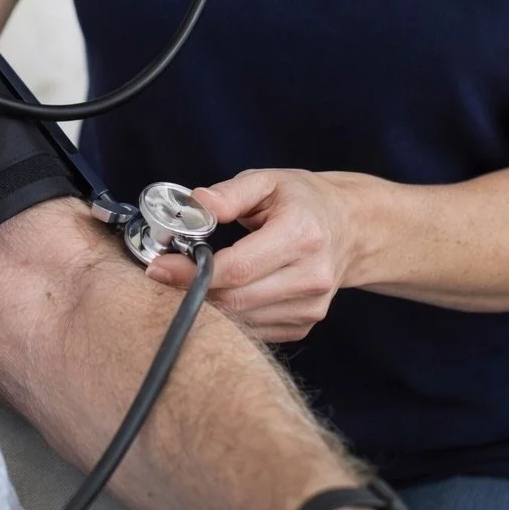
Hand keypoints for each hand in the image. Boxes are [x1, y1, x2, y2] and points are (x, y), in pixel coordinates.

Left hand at [145, 169, 357, 340]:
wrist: (349, 229)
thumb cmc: (303, 201)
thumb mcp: (268, 181)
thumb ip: (231, 193)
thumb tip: (198, 203)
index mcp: (301, 235)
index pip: (239, 267)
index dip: (193, 272)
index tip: (159, 267)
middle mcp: (311, 277)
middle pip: (236, 299)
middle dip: (192, 290)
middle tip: (164, 273)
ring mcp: (310, 308)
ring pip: (242, 319)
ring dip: (209, 304)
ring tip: (192, 278)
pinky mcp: (304, 325)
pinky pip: (254, 329)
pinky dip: (231, 314)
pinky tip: (223, 291)